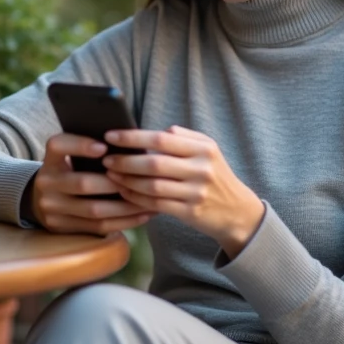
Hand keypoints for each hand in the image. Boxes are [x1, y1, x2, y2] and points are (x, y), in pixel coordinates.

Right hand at [31, 133, 153, 235]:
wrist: (42, 200)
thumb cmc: (69, 173)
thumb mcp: (70, 158)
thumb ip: (91, 151)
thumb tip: (131, 146)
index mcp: (50, 159)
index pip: (59, 146)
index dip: (80, 145)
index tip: (104, 146)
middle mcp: (47, 183)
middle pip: (82, 183)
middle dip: (115, 183)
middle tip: (141, 180)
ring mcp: (52, 208)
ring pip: (94, 210)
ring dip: (126, 206)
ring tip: (149, 200)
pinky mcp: (63, 227)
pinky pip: (98, 227)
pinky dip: (124, 222)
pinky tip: (142, 215)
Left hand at [102, 126, 265, 257]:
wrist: (237, 211)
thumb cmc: (215, 176)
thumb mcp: (209, 150)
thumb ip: (184, 137)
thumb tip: (156, 131)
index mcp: (204, 149)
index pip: (162, 139)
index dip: (134, 137)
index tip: (111, 136)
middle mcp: (201, 169)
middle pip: (154, 163)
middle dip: (125, 161)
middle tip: (106, 159)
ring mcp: (196, 193)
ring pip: (152, 186)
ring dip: (127, 180)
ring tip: (111, 175)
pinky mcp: (189, 212)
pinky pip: (156, 204)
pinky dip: (136, 198)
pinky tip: (125, 192)